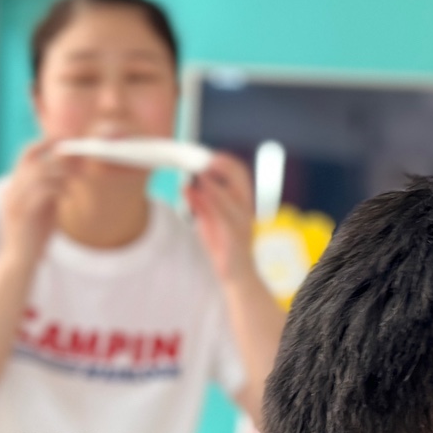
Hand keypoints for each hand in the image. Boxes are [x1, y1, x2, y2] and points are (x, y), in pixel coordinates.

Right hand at [0, 139, 74, 266]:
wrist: (20, 262)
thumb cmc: (34, 238)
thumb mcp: (46, 210)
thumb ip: (53, 192)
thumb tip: (70, 175)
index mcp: (15, 187)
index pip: (25, 155)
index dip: (43, 144)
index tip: (63, 140)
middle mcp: (11, 190)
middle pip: (32, 159)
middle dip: (55, 155)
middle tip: (76, 156)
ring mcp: (14, 201)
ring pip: (38, 173)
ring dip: (61, 173)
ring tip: (77, 179)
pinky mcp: (22, 213)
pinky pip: (42, 192)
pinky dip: (59, 190)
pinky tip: (70, 197)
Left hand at [186, 152, 259, 283]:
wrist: (237, 277)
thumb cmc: (224, 247)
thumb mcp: (210, 221)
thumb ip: (200, 204)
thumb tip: (187, 186)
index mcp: (243, 203)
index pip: (239, 173)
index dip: (225, 161)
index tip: (206, 155)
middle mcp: (246, 209)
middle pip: (239, 176)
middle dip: (222, 164)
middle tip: (201, 158)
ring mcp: (242, 222)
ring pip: (229, 194)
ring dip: (210, 180)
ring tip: (195, 171)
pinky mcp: (234, 237)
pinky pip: (222, 215)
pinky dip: (208, 201)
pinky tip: (194, 192)